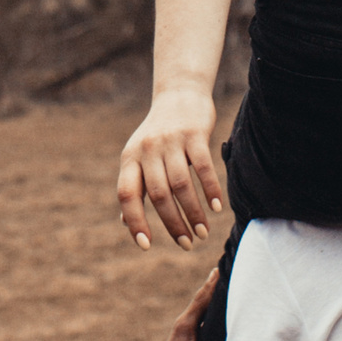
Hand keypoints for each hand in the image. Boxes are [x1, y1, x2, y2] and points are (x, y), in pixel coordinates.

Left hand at [117, 87, 224, 249]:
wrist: (180, 95)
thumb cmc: (159, 135)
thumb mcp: (139, 157)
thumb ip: (133, 187)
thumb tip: (124, 222)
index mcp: (130, 159)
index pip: (127, 194)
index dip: (134, 221)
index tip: (146, 245)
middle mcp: (147, 150)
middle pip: (158, 194)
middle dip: (173, 223)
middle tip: (188, 244)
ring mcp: (171, 141)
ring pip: (181, 185)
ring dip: (193, 213)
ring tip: (203, 233)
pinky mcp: (194, 134)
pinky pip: (203, 167)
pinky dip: (211, 190)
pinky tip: (217, 208)